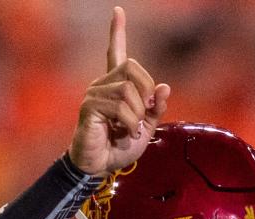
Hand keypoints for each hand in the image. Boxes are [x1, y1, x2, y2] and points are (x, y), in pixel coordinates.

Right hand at [69, 7, 169, 175]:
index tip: (118, 11)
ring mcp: (94, 94)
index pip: (116, 53)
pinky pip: (120, 107)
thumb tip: (164, 87)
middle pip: (133, 67)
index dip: (117, 32)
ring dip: (138, 115)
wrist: (100, 166)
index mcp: (117, 86)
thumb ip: (156, 108)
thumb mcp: (146, 128)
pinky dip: (130, 123)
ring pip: (128, 90)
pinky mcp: (89, 107)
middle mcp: (103, 85)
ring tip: (130, 130)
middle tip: (144, 115)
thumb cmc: (119, 147)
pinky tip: (124, 133)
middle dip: (147, 91)